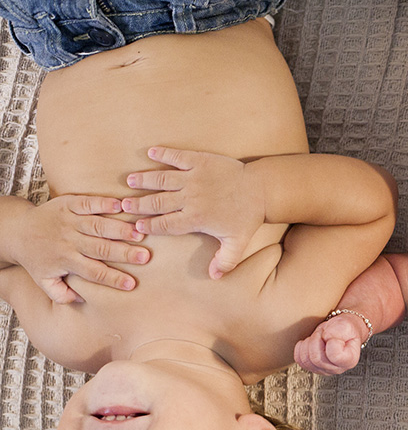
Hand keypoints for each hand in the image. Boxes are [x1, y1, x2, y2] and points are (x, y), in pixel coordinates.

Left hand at [11, 195, 146, 303]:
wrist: (17, 230)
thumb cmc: (37, 257)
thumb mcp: (44, 281)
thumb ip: (61, 295)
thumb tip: (82, 300)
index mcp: (66, 260)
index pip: (93, 272)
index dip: (112, 279)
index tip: (131, 284)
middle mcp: (69, 241)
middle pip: (99, 248)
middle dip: (123, 252)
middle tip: (144, 257)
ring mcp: (69, 221)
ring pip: (97, 226)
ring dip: (119, 229)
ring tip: (139, 233)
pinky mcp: (68, 204)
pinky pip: (87, 203)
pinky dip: (102, 204)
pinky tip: (120, 205)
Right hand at [121, 146, 265, 279]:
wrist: (261, 190)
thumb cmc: (247, 217)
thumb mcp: (238, 243)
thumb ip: (225, 261)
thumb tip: (213, 277)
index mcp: (196, 218)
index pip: (166, 224)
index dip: (149, 225)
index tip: (136, 226)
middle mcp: (191, 198)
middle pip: (158, 201)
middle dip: (138, 204)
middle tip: (123, 205)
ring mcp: (194, 178)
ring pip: (162, 179)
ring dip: (144, 179)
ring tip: (129, 181)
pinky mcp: (200, 161)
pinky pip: (177, 156)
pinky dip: (163, 153)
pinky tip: (151, 152)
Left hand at [293, 312, 370, 374]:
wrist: (341, 331)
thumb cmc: (345, 329)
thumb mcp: (345, 325)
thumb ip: (337, 332)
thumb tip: (325, 339)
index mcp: (349, 360)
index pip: (334, 356)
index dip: (330, 342)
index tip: (333, 336)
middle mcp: (337, 369)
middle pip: (316, 359)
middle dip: (316, 340)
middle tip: (323, 333)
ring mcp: (324, 370)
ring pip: (306, 360)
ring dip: (308, 343)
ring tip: (317, 337)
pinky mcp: (313, 368)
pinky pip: (300, 360)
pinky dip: (301, 348)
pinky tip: (309, 342)